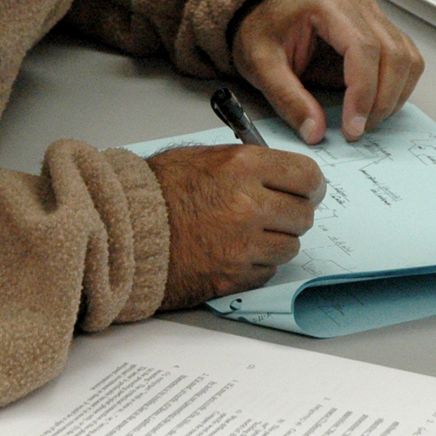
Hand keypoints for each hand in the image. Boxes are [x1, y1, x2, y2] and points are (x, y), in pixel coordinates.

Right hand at [148, 144, 323, 308]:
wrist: (124, 231)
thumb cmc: (156, 192)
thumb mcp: (203, 157)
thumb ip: (248, 164)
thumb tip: (280, 174)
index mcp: (243, 168)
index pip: (307, 176)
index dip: (311, 186)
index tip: (308, 191)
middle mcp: (249, 206)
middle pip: (303, 215)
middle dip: (293, 214)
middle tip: (277, 213)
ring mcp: (243, 246)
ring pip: (290, 247)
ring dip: (276, 241)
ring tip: (248, 234)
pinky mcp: (234, 277)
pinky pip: (267, 271)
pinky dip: (257, 264)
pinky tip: (234, 252)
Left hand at [231, 0, 423, 142]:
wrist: (263, 11)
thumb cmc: (262, 29)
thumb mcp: (260, 64)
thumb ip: (287, 98)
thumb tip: (315, 132)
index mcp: (328, 5)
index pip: (363, 48)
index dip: (364, 92)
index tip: (353, 126)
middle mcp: (358, 6)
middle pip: (393, 54)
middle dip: (381, 101)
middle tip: (358, 131)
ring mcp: (374, 17)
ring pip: (407, 58)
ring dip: (395, 96)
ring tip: (366, 121)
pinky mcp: (380, 32)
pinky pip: (406, 59)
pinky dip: (399, 88)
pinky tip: (376, 106)